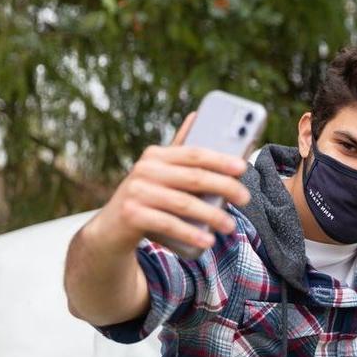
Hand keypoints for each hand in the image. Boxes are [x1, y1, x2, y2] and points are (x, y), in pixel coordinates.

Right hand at [86, 112, 250, 252]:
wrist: (110, 229)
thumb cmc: (146, 198)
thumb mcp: (160, 174)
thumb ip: (180, 153)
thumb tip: (198, 115)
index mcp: (156, 156)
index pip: (194, 154)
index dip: (220, 159)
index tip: (243, 167)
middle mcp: (145, 170)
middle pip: (194, 178)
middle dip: (224, 187)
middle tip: (246, 198)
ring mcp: (137, 192)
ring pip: (184, 203)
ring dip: (212, 216)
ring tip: (231, 226)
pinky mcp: (132, 215)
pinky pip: (168, 224)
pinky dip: (190, 234)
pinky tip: (207, 241)